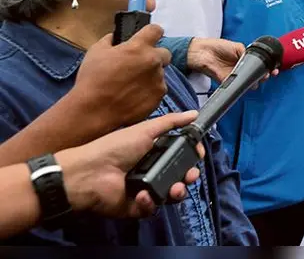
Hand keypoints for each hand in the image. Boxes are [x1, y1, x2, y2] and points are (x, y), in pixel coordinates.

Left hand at [56, 111, 203, 218]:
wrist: (89, 174)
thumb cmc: (115, 148)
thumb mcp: (144, 130)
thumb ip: (170, 122)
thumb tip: (194, 113)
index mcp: (154, 152)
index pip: (180, 155)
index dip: (191, 156)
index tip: (198, 154)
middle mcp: (151, 171)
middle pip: (180, 176)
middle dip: (189, 176)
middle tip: (189, 175)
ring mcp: (145, 190)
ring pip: (170, 194)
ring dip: (176, 191)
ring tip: (174, 189)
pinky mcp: (136, 207)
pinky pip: (152, 208)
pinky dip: (150, 202)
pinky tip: (143, 195)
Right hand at [72, 24, 169, 127]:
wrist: (94, 110)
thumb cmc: (92, 80)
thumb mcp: (95, 52)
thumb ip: (110, 40)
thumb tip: (115, 37)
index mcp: (138, 47)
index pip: (156, 30)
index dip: (152, 33)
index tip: (148, 37)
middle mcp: (153, 61)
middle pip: (164, 53)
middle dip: (154, 56)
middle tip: (139, 65)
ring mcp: (158, 80)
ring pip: (160, 73)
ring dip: (150, 76)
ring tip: (131, 85)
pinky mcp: (159, 97)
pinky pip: (158, 90)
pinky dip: (149, 91)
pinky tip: (134, 96)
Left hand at [186, 38, 278, 86]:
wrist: (201, 51)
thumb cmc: (217, 46)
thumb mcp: (237, 46)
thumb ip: (247, 54)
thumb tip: (255, 61)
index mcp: (244, 58)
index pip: (258, 64)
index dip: (266, 67)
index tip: (273, 69)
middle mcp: (240, 67)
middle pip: (255, 74)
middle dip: (263, 75)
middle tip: (267, 75)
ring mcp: (234, 74)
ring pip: (247, 81)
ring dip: (254, 82)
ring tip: (259, 79)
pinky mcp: (226, 80)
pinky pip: (235, 85)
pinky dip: (241, 85)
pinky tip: (247, 83)